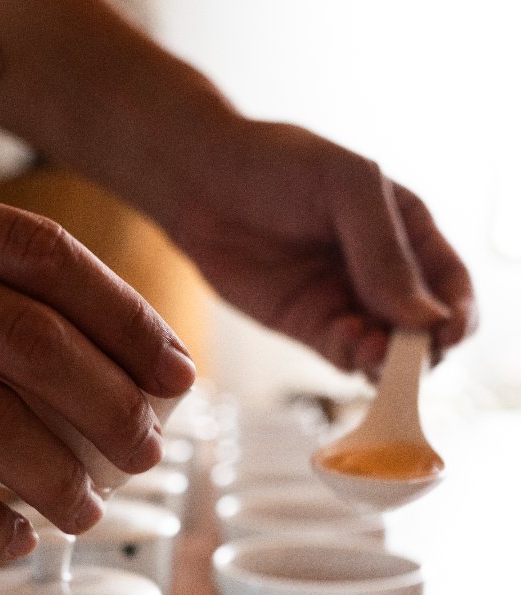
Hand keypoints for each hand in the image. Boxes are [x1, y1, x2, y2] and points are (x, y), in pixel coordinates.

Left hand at [166, 120, 475, 380]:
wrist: (204, 184)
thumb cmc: (278, 165)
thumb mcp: (347, 188)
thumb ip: (385, 252)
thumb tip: (424, 319)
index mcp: (409, 232)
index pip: (453, 286)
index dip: (458, 315)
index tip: (446, 332)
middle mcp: (386, 274)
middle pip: (426, 330)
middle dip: (424, 347)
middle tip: (407, 350)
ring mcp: (349, 303)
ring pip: (387, 351)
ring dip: (388, 360)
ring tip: (372, 348)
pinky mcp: (312, 327)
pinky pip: (345, 355)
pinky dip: (353, 358)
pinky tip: (348, 341)